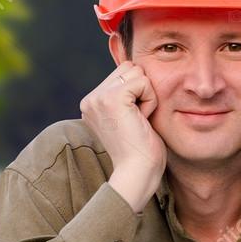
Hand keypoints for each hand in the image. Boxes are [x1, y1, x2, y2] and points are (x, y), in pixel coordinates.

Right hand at [80, 61, 166, 212]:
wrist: (137, 173)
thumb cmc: (141, 152)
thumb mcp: (129, 118)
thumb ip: (127, 96)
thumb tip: (136, 69)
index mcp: (91, 103)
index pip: (123, 73)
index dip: (138, 94)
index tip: (133, 122)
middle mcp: (90, 99)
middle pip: (129, 68)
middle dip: (142, 91)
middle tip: (137, 121)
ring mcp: (98, 97)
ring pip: (137, 72)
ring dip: (147, 96)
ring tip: (139, 120)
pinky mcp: (112, 98)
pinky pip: (144, 82)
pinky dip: (151, 101)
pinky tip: (142, 121)